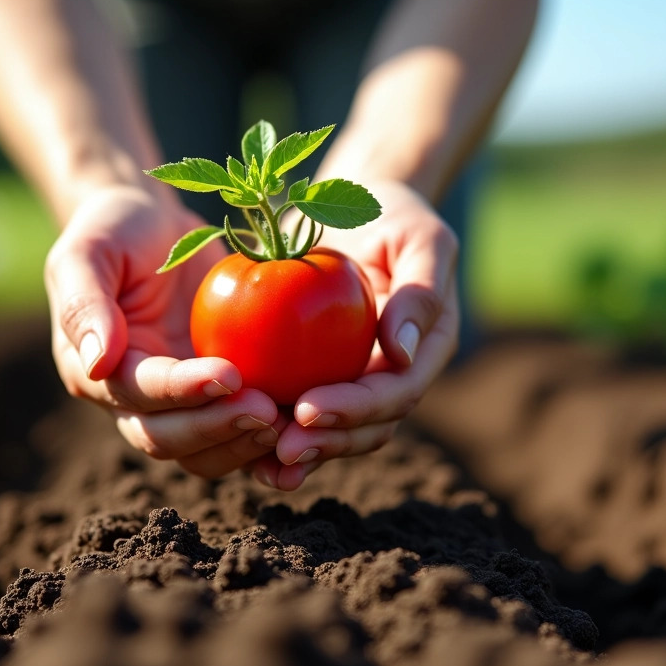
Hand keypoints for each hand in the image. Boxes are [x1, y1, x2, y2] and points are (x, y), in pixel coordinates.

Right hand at [46, 184, 285, 476]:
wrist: (153, 226)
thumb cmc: (116, 231)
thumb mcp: (88, 251)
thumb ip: (85, 303)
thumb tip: (97, 363)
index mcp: (96, 373)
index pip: (139, 393)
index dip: (182, 391)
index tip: (229, 375)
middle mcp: (134, 402)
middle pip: (169, 438)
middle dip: (217, 429)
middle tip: (267, 410)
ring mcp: (178, 405)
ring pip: (205, 451)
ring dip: (244, 445)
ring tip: (288, 422)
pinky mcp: (216, 398)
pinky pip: (239, 433)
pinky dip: (267, 443)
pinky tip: (307, 432)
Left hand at [250, 180, 460, 490]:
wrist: (354, 204)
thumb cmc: (392, 213)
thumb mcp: (421, 237)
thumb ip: (420, 292)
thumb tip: (402, 353)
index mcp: (425, 349)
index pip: (395, 393)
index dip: (355, 408)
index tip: (309, 408)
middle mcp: (394, 375)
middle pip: (367, 428)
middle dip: (328, 443)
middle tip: (282, 447)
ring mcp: (356, 378)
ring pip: (335, 431)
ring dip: (302, 451)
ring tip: (264, 460)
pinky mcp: (319, 373)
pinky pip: (298, 409)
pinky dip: (275, 431)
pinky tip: (241, 440)